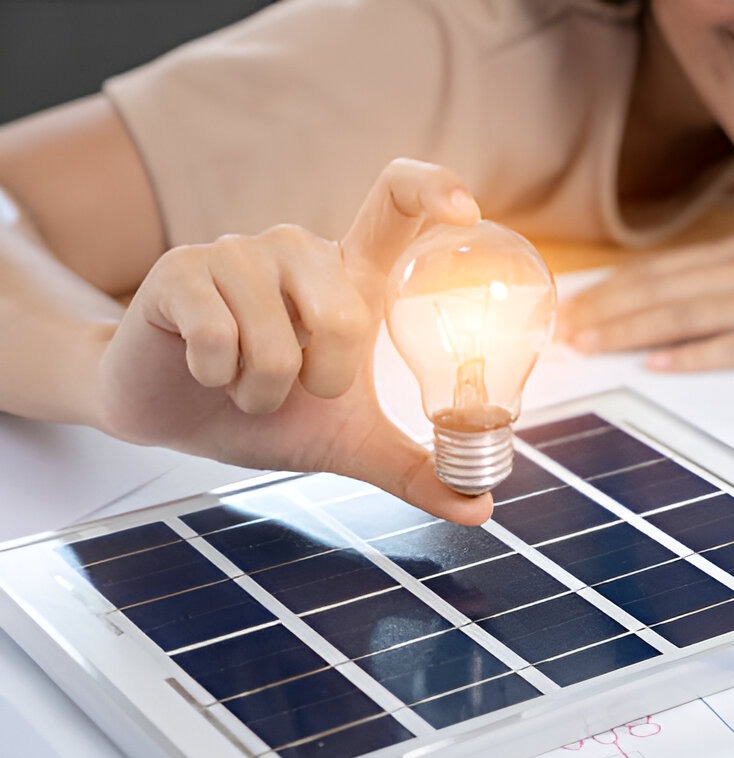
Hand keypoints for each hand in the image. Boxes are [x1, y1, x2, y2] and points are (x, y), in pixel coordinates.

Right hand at [95, 159, 492, 523]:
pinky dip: (216, 380)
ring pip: (276, 343)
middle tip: (297, 388)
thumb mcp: (348, 443)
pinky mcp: (181, 269)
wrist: (170, 414)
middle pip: (345, 315)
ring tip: (243, 382)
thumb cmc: (269, 413)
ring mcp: (238, 252)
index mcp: (350, 273)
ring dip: (261, 392)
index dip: (433, 191)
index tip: (467, 213)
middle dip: (322, 383)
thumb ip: (413, 468)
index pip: (397, 201)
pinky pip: (218, 340)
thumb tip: (480, 507)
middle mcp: (300, 249)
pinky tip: (203, 370)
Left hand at [558, 232, 733, 369]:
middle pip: (663, 290)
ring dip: (633, 330)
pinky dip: (695, 356)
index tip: (569, 309)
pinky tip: (660, 366)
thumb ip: (727, 281)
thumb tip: (670, 301)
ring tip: (591, 346)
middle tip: (562, 334)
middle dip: (606, 312)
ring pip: (688, 313)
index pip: (661, 270)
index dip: (611, 290)